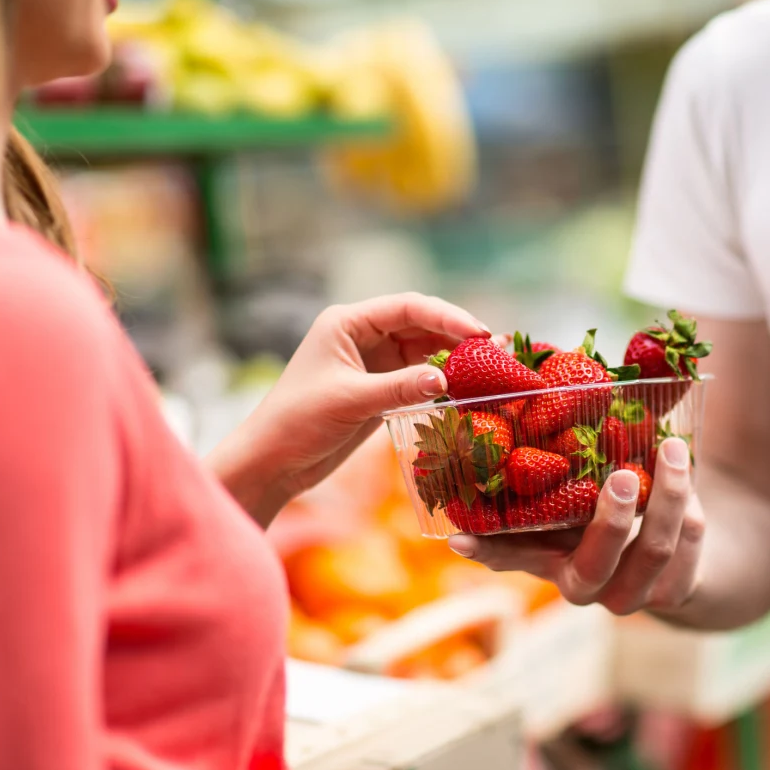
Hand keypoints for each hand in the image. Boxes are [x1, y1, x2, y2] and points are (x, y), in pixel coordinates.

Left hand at [209, 293, 487, 525]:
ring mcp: (373, 363)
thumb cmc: (297, 422)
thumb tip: (446, 378)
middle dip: (458, 335)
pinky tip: (467, 389)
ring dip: (455, 358)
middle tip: (496, 349)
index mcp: (348, 323)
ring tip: (491, 367)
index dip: (446, 316)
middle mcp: (362, 336)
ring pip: (425, 351)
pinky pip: (420, 377)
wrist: (273, 461)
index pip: (407, 308)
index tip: (478, 332)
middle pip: (422, 325)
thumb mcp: (350, 401)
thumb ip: (398, 388)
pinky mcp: (380, 389)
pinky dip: (443, 382)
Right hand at [448, 437, 705, 615]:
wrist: (678, 545)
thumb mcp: (590, 472)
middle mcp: (582, 581)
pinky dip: (692, 513)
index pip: (507, 556)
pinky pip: (687, 554)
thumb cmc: (616, 496)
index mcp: (549, 552)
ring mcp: (628, 593)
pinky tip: (690, 484)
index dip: (485, 551)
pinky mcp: (673, 593)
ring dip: (669, 498)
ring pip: (651, 554)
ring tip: (672, 448)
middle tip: (624, 475)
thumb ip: (577, 436)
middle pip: (592, 568)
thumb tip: (564, 368)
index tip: (461, 538)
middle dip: (611, 523)